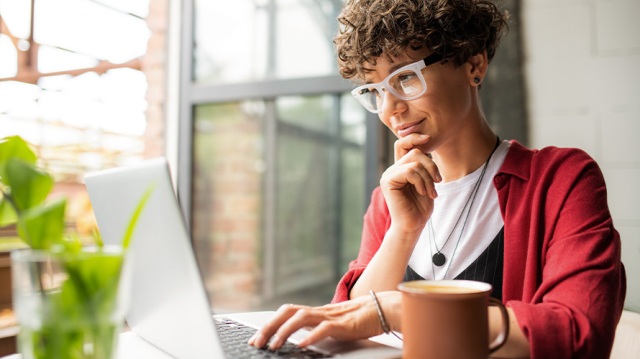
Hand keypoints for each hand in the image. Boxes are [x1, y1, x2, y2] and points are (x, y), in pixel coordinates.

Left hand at [248, 291, 400, 349]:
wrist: (381, 309)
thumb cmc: (358, 320)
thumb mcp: (331, 325)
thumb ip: (315, 329)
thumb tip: (297, 339)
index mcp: (314, 312)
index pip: (285, 313)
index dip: (268, 324)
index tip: (255, 339)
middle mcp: (319, 311)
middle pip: (287, 312)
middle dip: (269, 326)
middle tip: (257, 342)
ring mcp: (330, 316)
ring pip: (301, 318)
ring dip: (284, 331)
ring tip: (274, 346)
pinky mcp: (343, 324)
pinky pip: (324, 328)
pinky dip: (311, 336)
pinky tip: (301, 345)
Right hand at [380, 134, 440, 233]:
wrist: (413, 225)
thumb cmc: (421, 206)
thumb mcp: (426, 181)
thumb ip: (424, 165)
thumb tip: (426, 144)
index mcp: (400, 167)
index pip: (403, 144)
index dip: (414, 137)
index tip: (428, 137)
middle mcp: (392, 169)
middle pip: (415, 152)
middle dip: (431, 166)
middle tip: (437, 182)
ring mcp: (388, 174)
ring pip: (414, 161)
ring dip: (428, 177)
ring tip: (430, 192)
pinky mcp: (388, 181)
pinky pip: (409, 171)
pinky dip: (421, 181)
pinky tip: (423, 192)